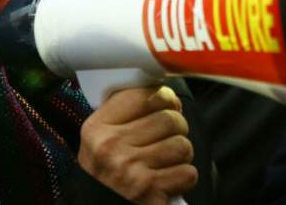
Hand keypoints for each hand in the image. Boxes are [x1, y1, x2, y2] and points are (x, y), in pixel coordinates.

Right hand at [78, 86, 197, 204]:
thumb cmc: (106, 174)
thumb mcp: (100, 139)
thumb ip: (124, 114)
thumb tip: (165, 94)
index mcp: (97, 127)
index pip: (145, 95)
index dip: (165, 99)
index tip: (168, 106)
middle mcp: (111, 146)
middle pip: (169, 118)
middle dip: (177, 129)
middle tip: (167, 139)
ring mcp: (129, 169)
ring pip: (182, 145)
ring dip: (181, 155)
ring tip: (167, 161)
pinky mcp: (148, 190)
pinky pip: (187, 172)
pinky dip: (184, 178)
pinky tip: (168, 180)